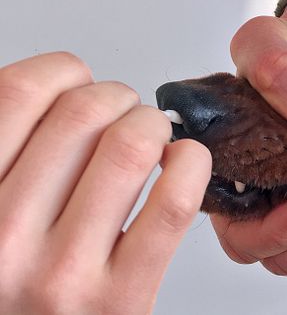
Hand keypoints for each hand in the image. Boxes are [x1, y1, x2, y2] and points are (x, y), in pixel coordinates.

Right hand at [0, 53, 210, 313]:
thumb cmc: (14, 286)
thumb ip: (10, 159)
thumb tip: (56, 91)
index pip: (18, 93)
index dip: (61, 72)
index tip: (77, 83)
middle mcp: (2, 238)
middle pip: (81, 113)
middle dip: (116, 97)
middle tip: (123, 112)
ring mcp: (63, 271)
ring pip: (129, 147)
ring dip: (152, 125)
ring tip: (151, 136)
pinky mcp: (121, 298)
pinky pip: (172, 203)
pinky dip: (190, 164)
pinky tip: (182, 164)